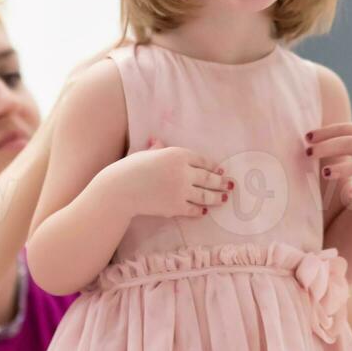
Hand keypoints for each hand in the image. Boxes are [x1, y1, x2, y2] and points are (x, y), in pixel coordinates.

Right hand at [105, 137, 231, 218]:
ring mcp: (181, 190)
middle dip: (221, 182)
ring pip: (205, 195)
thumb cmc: (130, 168)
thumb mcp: (145, 153)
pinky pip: (193, 209)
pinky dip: (199, 210)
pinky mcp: (176, 207)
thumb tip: (157, 140)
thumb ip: (156, 148)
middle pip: (208, 178)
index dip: (213, 166)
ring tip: (224, 199)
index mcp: (178, 154)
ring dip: (216, 197)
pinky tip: (204, 210)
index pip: (202, 160)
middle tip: (230, 185)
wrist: (121, 189)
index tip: (220, 170)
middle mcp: (184, 171)